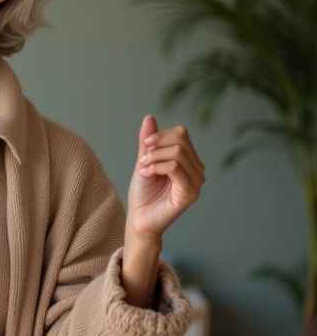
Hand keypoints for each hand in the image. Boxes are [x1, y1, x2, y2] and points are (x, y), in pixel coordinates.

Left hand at [126, 115, 204, 242]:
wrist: (138, 218)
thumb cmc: (143, 193)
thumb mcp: (144, 160)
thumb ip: (149, 141)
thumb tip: (150, 117)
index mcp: (189, 161)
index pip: (181, 133)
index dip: (160, 135)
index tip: (145, 146)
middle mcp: (197, 170)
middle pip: (180, 140)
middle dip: (156, 147)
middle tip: (143, 161)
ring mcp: (196, 182)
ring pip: (177, 152)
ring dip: (153, 158)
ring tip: (144, 170)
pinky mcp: (190, 193)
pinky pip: (175, 168)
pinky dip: (156, 167)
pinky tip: (147, 174)